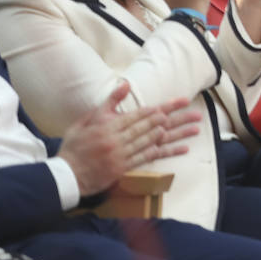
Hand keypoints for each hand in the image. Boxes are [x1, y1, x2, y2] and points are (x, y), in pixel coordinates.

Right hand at [59, 83, 200, 195]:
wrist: (66, 175)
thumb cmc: (76, 145)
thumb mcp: (87, 119)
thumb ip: (109, 102)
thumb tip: (126, 84)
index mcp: (108, 125)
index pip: (139, 115)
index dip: (160, 109)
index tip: (177, 103)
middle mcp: (117, 139)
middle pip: (151, 126)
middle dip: (175, 119)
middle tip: (193, 113)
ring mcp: (122, 155)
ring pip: (154, 141)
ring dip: (176, 134)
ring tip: (193, 128)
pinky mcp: (125, 168)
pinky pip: (150, 158)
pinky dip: (167, 153)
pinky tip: (182, 148)